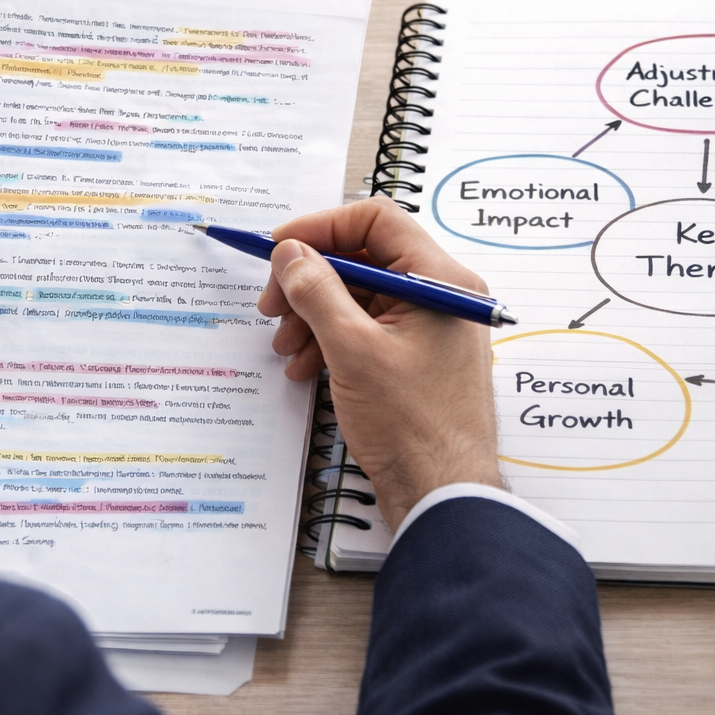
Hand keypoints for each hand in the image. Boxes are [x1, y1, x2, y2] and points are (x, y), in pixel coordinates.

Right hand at [257, 197, 502, 529]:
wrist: (442, 494)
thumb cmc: (414, 428)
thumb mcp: (352, 350)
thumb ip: (317, 291)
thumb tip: (291, 253)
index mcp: (441, 280)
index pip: (377, 220)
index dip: (321, 227)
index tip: (279, 248)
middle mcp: (441, 296)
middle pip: (363, 258)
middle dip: (310, 280)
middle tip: (272, 304)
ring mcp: (429, 328)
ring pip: (359, 297)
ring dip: (313, 315)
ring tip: (285, 347)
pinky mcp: (416, 358)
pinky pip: (367, 330)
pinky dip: (331, 341)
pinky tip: (305, 367)